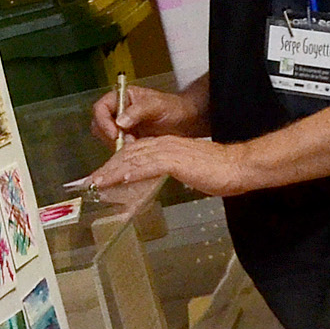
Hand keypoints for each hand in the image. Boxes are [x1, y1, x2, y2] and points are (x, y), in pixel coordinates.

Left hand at [82, 134, 257, 198]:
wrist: (239, 166)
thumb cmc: (218, 172)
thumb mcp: (185, 172)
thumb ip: (168, 172)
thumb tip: (154, 182)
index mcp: (165, 146)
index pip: (132, 154)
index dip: (113, 166)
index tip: (99, 178)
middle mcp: (164, 145)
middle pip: (127, 155)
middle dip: (106, 169)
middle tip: (90, 182)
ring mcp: (170, 151)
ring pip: (134, 159)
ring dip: (114, 172)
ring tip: (98, 183)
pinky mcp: (177, 160)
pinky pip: (151, 165)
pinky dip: (135, 172)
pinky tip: (122, 178)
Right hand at [89, 82, 200, 145]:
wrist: (187, 122)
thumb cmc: (174, 108)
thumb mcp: (157, 105)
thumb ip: (138, 110)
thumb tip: (120, 121)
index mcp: (121, 98)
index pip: (100, 108)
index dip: (104, 121)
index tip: (115, 133)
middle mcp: (118, 112)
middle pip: (99, 125)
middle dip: (110, 136)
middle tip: (128, 142)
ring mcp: (121, 128)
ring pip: (106, 139)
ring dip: (118, 145)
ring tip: (137, 145)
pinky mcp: (127, 141)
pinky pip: (117, 148)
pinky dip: (124, 152)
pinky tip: (138, 151)